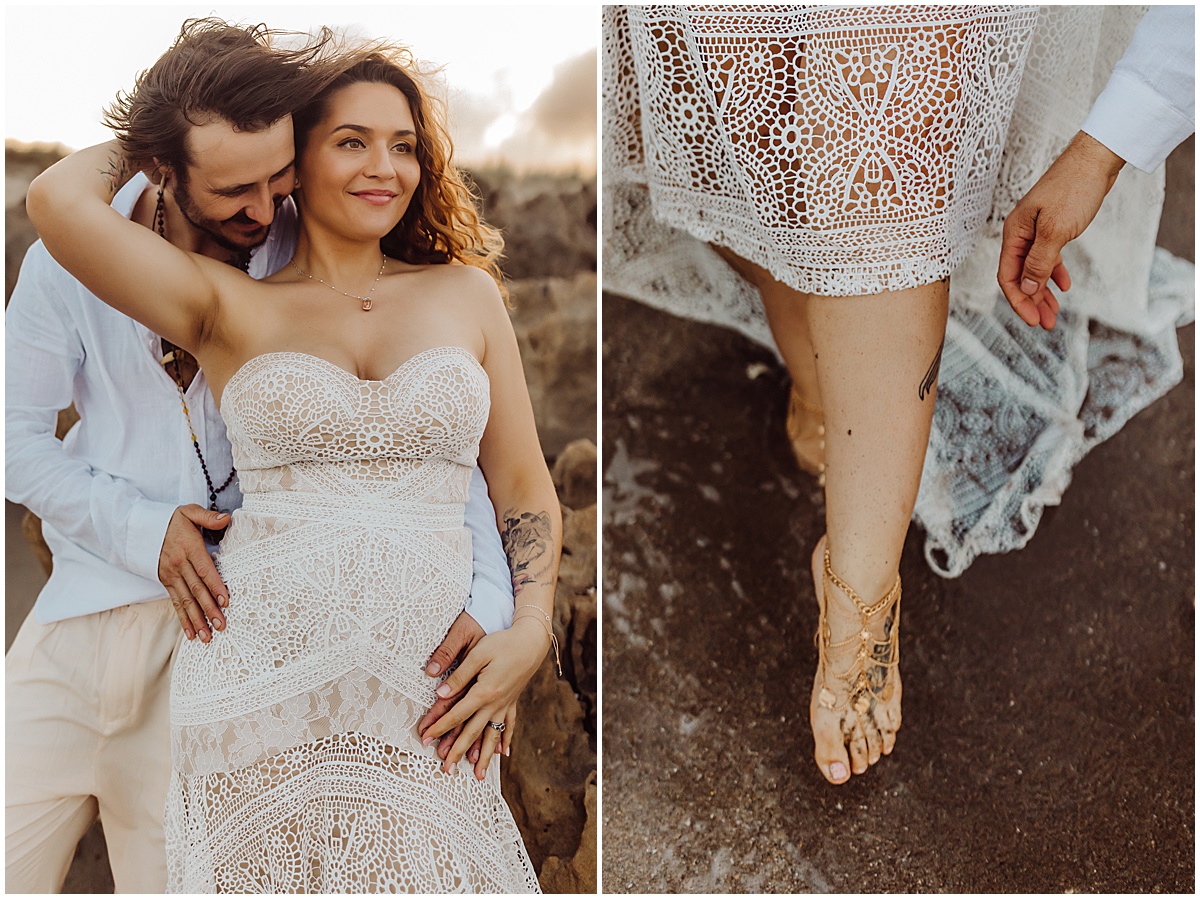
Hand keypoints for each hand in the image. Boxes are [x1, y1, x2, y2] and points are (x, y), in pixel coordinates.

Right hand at [158, 504, 229, 641]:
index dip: (215, 586)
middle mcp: (179, 565)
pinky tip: (192, 633)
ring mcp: (171, 576)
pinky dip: (184, 619)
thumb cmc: (172, 520)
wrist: (142, 526)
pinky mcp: (166, 582)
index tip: (226, 601)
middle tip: (222, 625)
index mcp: (189, 548)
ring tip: (208, 636)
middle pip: (196, 590)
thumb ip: (208, 516)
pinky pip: (175, 603)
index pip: (205, 570)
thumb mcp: (189, 512)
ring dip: (197, 620)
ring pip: (186, 601)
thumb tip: (226, 518)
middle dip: (209, 609)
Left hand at [418, 617, 547, 779]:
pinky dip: (506, 740)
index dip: (439, 727)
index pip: (456, 714)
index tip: (426, 739)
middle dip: (458, 752)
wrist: (532, 641)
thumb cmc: (504, 643)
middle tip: (447, 770)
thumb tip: (441, 694)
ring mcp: (506, 704)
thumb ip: (459, 675)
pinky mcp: (513, 701)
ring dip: (484, 756)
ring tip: (479, 776)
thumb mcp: (478, 653)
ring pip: (493, 736)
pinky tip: (504, 754)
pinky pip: (509, 725)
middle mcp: (495, 703)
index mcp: (483, 691)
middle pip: (473, 732)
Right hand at [998, 131, 1125, 329]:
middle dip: (1032, 302)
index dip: (1019, 301)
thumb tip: (1026, 287)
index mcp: (1014, 233)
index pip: (1008, 276)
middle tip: (1046, 323)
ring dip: (1043, 292)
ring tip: (1054, 312)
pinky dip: (1054, 273)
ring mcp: (1036, 230)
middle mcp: (1021, 233)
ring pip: (1035, 269)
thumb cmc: (1073, 188)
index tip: (1033, 320)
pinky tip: (1064, 285)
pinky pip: (1048, 257)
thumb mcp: (1055, 230)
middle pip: (1020, 276)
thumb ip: (1039, 261)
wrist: (1095, 159)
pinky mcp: (1052, 226)